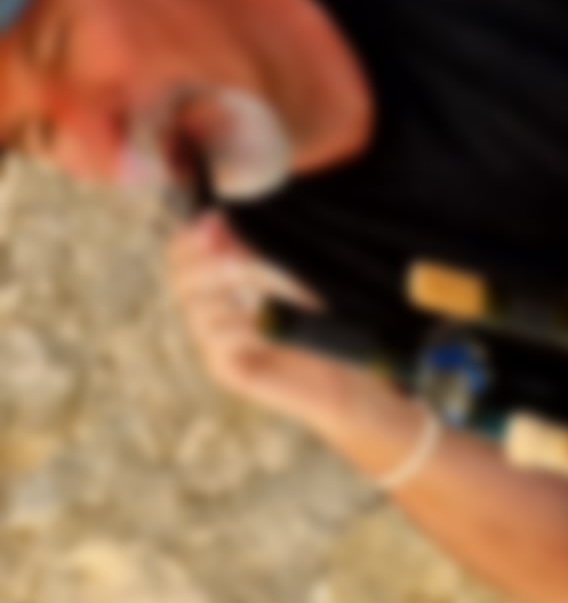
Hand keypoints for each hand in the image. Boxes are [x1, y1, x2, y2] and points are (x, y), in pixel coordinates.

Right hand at [164, 214, 409, 453]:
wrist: (352, 384)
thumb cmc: (326, 329)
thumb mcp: (291, 280)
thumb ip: (254, 250)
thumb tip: (218, 218)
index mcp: (215, 291)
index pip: (180, 256)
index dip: (194, 236)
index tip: (222, 221)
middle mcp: (206, 318)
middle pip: (182, 279)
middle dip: (217, 262)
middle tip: (254, 260)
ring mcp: (212, 347)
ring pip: (203, 306)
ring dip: (247, 290)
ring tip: (289, 292)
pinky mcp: (225, 371)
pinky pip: (221, 339)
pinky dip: (250, 326)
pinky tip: (278, 327)